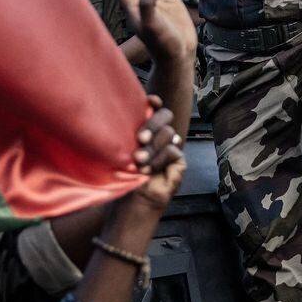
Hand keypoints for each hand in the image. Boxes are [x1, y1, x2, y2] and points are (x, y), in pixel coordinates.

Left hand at [126, 99, 185, 213]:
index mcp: (146, 129)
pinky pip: (173, 150)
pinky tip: (148, 170)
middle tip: (139, 139)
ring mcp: (171, 146)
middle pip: (165, 116)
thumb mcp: (122, 150)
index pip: (155, 108)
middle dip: (152, 124)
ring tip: (138, 161)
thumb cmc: (124, 176)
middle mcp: (160, 135)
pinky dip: (159, 160)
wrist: (133, 200)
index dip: (154, 102)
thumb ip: (126, 133)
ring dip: (151, 148)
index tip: (149, 100)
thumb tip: (123, 111)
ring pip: (168, 133)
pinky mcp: (179, 161)